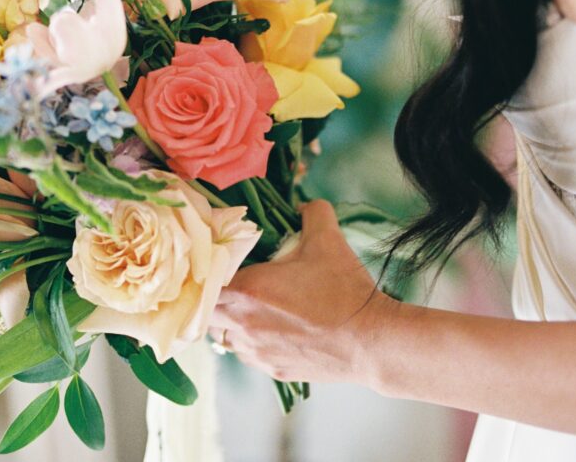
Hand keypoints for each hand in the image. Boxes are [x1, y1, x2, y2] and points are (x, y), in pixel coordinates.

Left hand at [209, 200, 393, 387]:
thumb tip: (304, 204)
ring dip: (231, 323)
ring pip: (225, 338)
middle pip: (207, 314)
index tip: (220, 266)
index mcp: (247, 290)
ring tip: (253, 309)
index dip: (208, 275)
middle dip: (215, 300)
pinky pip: (247, 356)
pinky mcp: (273, 371)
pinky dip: (251, 343)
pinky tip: (273, 330)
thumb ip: (312, 212)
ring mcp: (256, 352)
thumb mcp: (328, 240)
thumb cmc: (344, 291)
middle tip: (233, 286)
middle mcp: (243, 325)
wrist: (370, 341)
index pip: (205, 284)